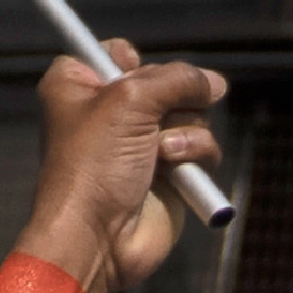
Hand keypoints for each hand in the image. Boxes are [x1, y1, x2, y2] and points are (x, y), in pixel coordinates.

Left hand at [14, 41, 227, 292]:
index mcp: (77, 89)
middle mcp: (108, 115)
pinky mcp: (169, 173)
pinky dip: (195, 151)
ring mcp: (141, 145)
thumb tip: (215, 85)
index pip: (111, 53)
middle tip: (153, 119)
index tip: (129, 71)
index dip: (127, 60)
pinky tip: (173, 168)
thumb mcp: (131, 99)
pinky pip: (202, 144)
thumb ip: (178, 78)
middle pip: (163, 80)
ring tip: (160, 153)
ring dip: (183, 127)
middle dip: (168, 98)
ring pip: (190, 111)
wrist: (97, 239)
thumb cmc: (93, 168)